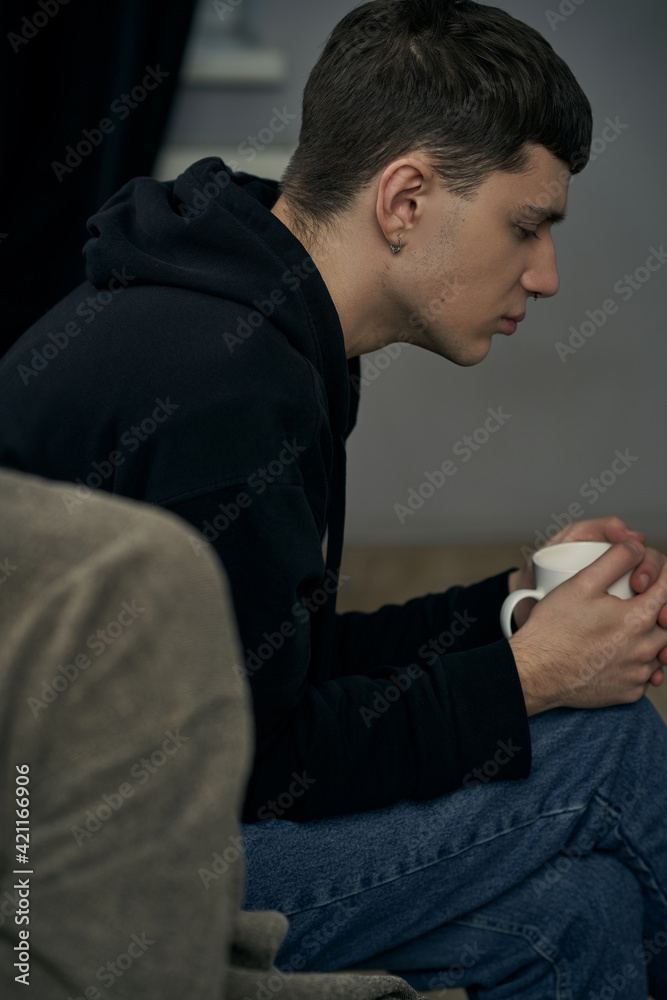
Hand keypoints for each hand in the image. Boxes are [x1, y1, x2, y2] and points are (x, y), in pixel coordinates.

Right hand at [508, 516, 666, 684]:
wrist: (535, 673)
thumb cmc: (553, 629)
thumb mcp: (581, 583)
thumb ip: (615, 559)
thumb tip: (636, 547)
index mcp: (638, 618)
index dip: (658, 574)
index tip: (642, 575)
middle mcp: (645, 648)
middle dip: (655, 607)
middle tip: (631, 601)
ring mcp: (638, 673)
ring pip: (659, 649)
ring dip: (647, 635)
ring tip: (621, 628)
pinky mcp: (629, 692)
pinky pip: (645, 674)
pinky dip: (636, 661)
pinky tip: (614, 653)